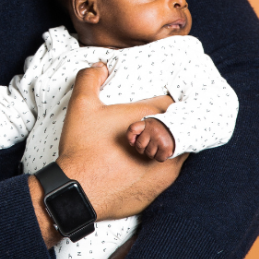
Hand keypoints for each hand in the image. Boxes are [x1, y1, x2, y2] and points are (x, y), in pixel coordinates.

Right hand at [31, 62, 186, 246]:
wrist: (77, 191)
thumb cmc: (82, 147)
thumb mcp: (81, 105)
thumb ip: (90, 78)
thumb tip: (100, 66)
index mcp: (151, 120)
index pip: (175, 104)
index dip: (166, 100)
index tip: (157, 101)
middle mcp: (165, 146)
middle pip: (180, 129)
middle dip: (167, 124)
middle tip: (150, 123)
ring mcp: (164, 171)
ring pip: (177, 152)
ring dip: (165, 146)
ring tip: (147, 143)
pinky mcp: (157, 191)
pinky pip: (166, 174)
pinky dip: (157, 167)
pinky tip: (139, 165)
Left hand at [127, 117, 175, 161]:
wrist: (180, 128)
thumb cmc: (160, 129)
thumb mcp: (150, 124)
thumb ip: (139, 131)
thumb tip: (132, 143)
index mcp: (147, 123)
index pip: (132, 129)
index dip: (130, 137)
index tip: (132, 142)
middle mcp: (153, 130)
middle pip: (139, 146)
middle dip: (142, 148)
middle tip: (150, 144)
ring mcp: (160, 139)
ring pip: (149, 154)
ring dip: (152, 153)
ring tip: (158, 146)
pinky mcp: (166, 148)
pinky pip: (158, 158)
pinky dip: (160, 157)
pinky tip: (163, 150)